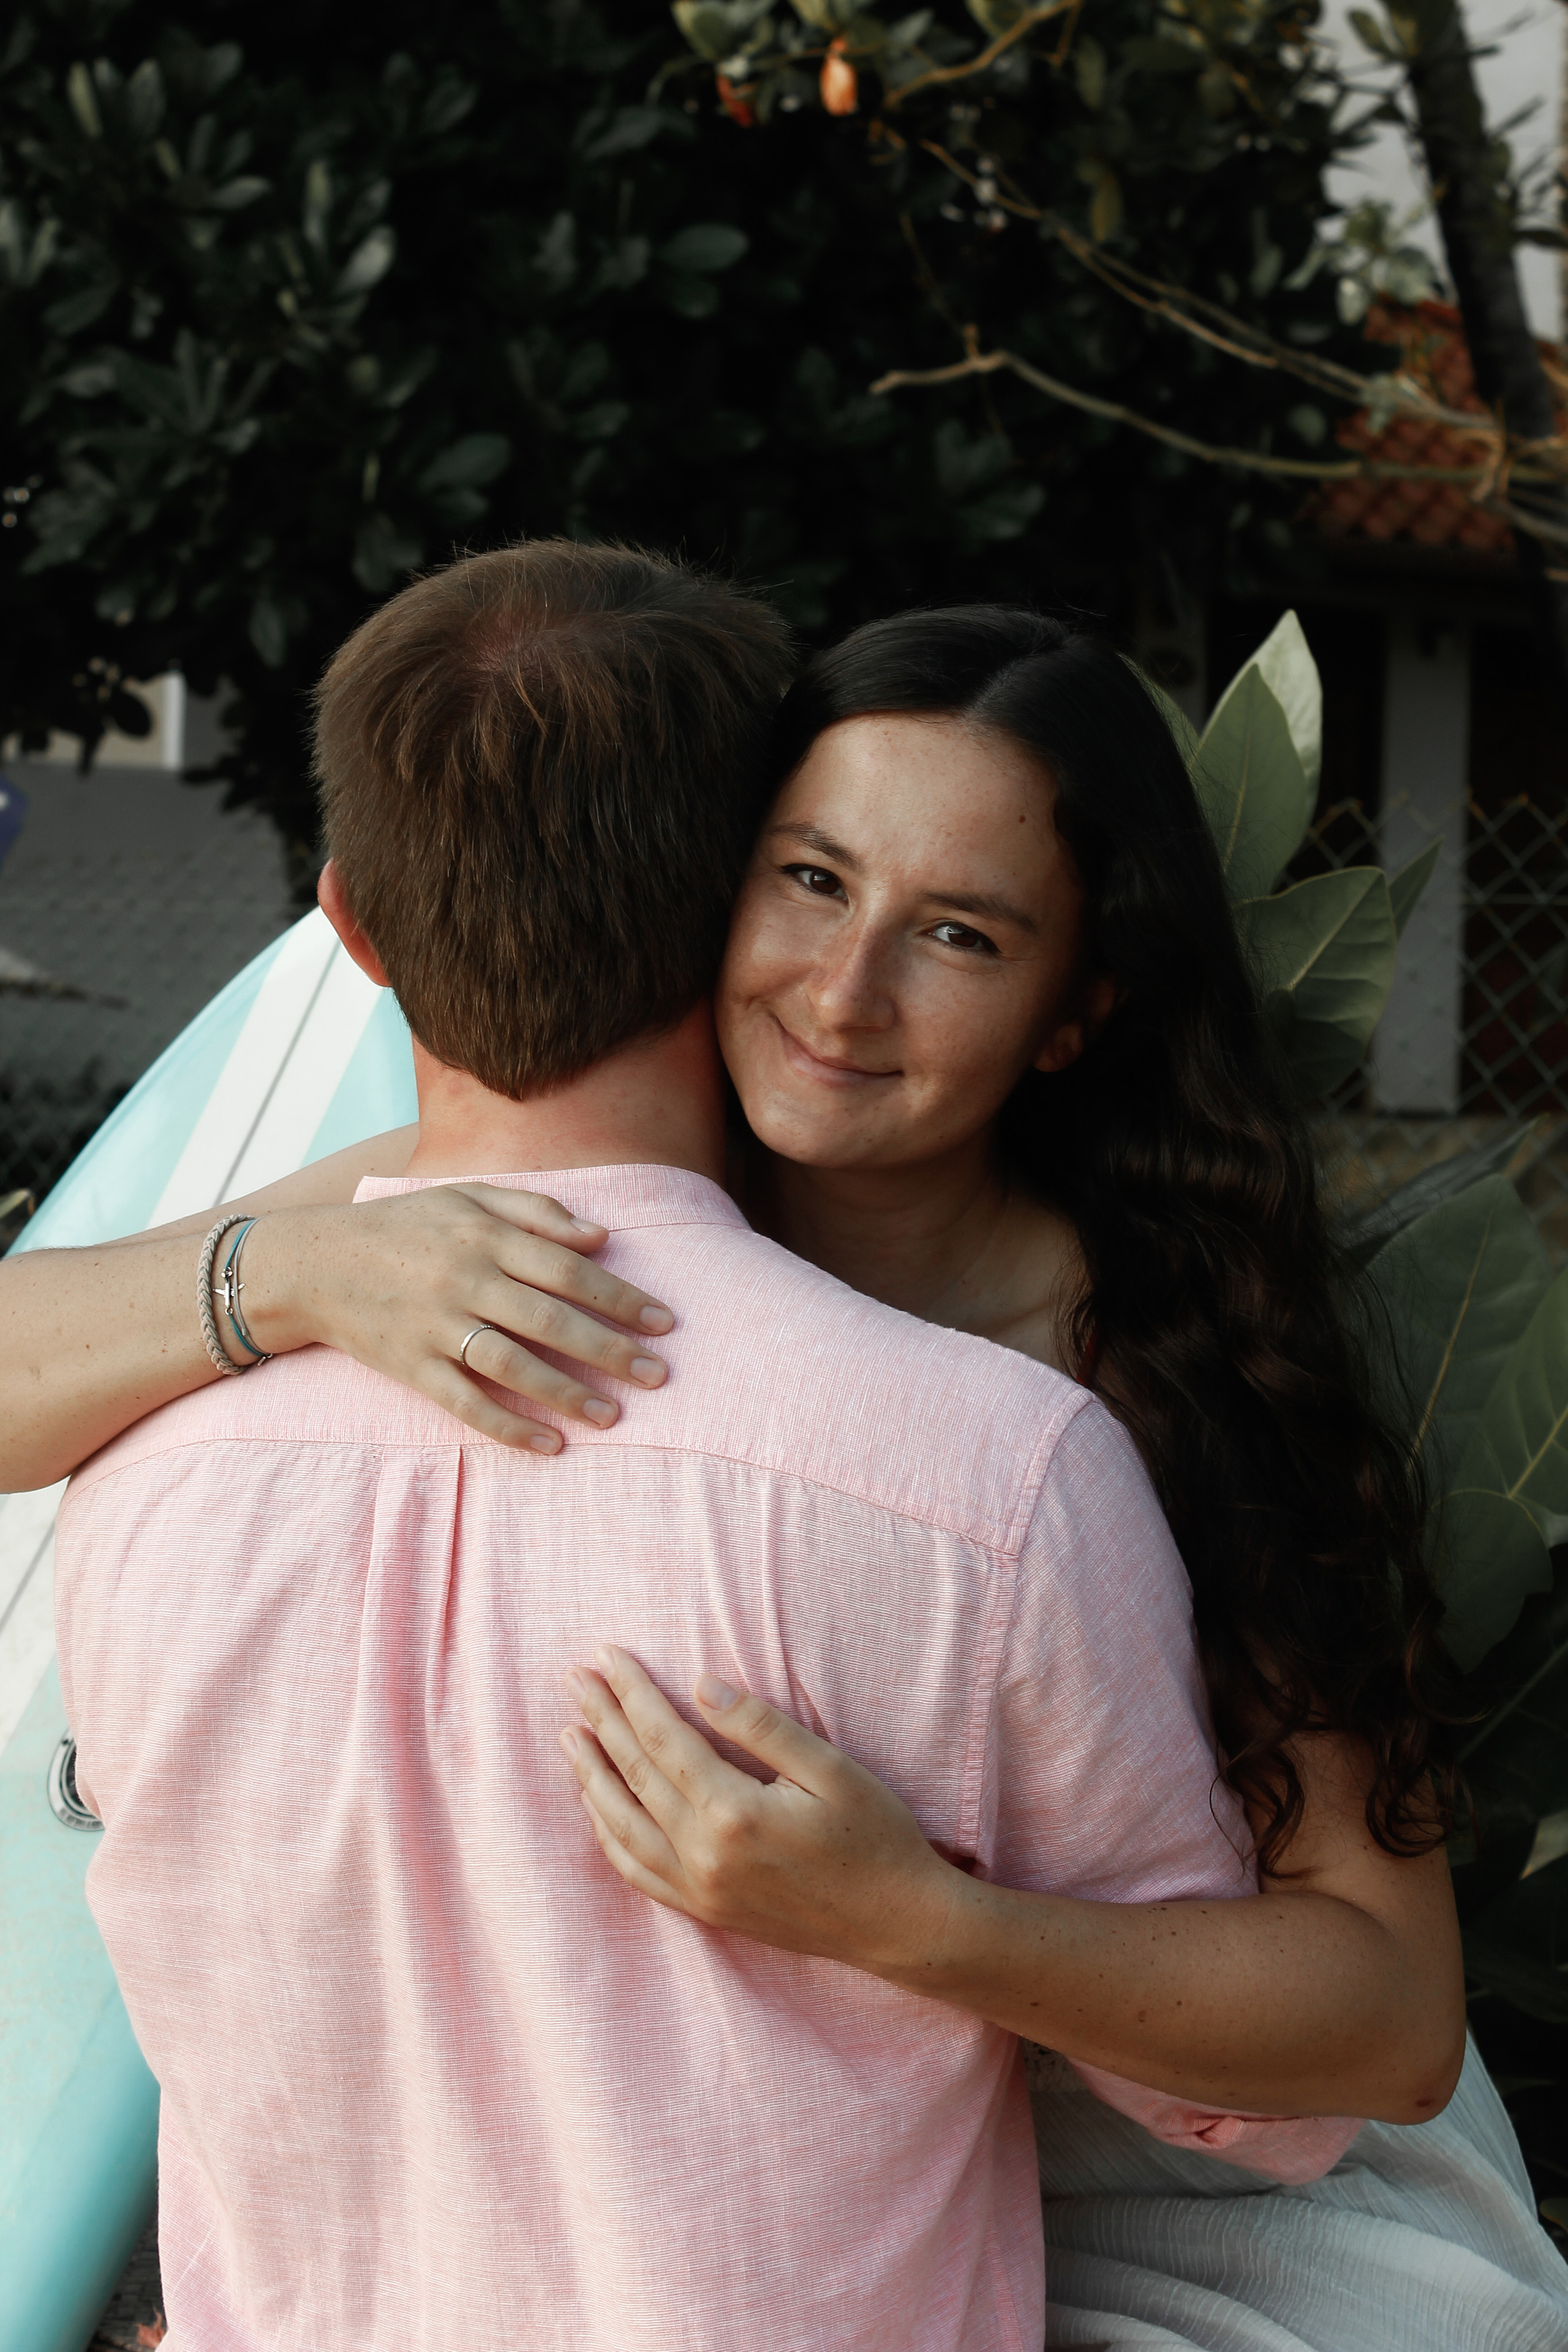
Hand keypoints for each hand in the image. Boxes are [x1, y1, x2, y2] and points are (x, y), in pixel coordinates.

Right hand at [242, 1185, 673, 1451]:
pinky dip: (509, 1427)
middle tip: (659, 1374)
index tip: (665, 1321)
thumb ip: (535, 1212)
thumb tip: (600, 1236)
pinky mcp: (411, 1367)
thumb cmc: (403, 1228)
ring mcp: (436, 1327)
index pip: (568, 1269)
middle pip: (550, 1318)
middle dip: (610, 1349)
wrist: (314, 1263)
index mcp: (484, 1237)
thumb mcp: (465, 1199)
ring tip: (615, 1416)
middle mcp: (464, 1280)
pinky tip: (551, 1445)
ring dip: (568, 1393)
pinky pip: (466, 1403)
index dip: (620, 1296)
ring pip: (513, 1365)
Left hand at [560, 1646, 954, 1973]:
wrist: (897, 1923)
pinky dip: (609, 1835)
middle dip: (602, 1721)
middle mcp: (704, 1856)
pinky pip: (637, 1872)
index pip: (664, 1739)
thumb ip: (760, 1726)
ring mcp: (700, 1890)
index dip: (632, 1694)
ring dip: (592, 1777)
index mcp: (734, 1813)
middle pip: (635, 1775)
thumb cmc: (875, 1836)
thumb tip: (698, 1685)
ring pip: (623, 1826)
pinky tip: (598, 1807)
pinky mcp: (706, 1912)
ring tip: (570, 1736)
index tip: (606, 1656)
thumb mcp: (831, 1769)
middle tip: (573, 1680)